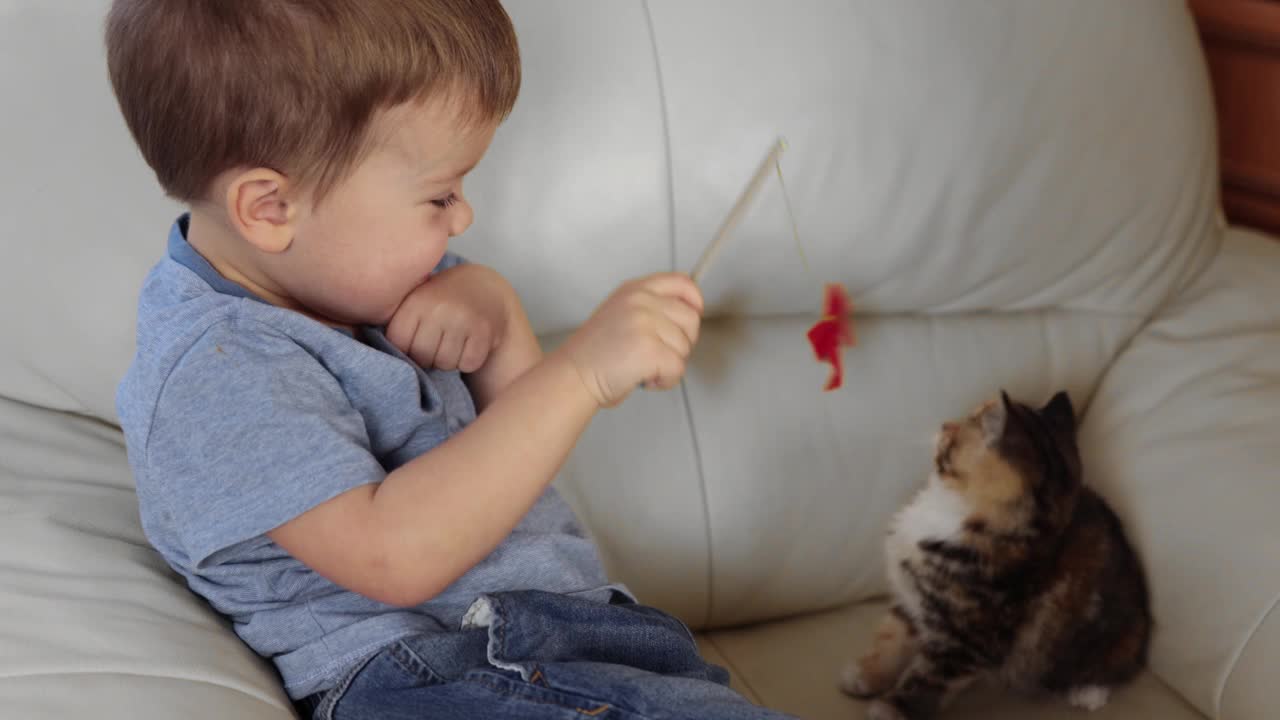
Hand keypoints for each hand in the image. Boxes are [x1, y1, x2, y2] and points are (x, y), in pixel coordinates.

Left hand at [386, 264, 514, 371]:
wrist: (485, 287)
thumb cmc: (441, 302)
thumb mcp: (416, 302)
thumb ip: (398, 324)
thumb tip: (368, 351)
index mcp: (415, 301)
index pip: (399, 345)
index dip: (407, 350)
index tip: (415, 342)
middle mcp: (437, 308)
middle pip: (423, 358)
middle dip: (429, 358)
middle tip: (438, 343)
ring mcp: (462, 319)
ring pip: (446, 364)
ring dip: (449, 360)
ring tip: (454, 342)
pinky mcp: (483, 331)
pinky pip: (469, 363)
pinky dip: (469, 360)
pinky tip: (469, 343)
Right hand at [554, 273, 702, 407]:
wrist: (572, 375)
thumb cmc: (594, 354)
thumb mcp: (620, 314)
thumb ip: (650, 308)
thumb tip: (687, 315)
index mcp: (634, 290)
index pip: (681, 282)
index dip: (694, 301)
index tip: (693, 315)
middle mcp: (640, 301)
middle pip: (690, 318)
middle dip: (682, 342)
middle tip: (657, 354)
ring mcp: (645, 323)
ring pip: (685, 347)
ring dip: (669, 364)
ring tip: (642, 367)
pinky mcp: (649, 348)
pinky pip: (677, 368)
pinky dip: (665, 381)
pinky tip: (644, 379)